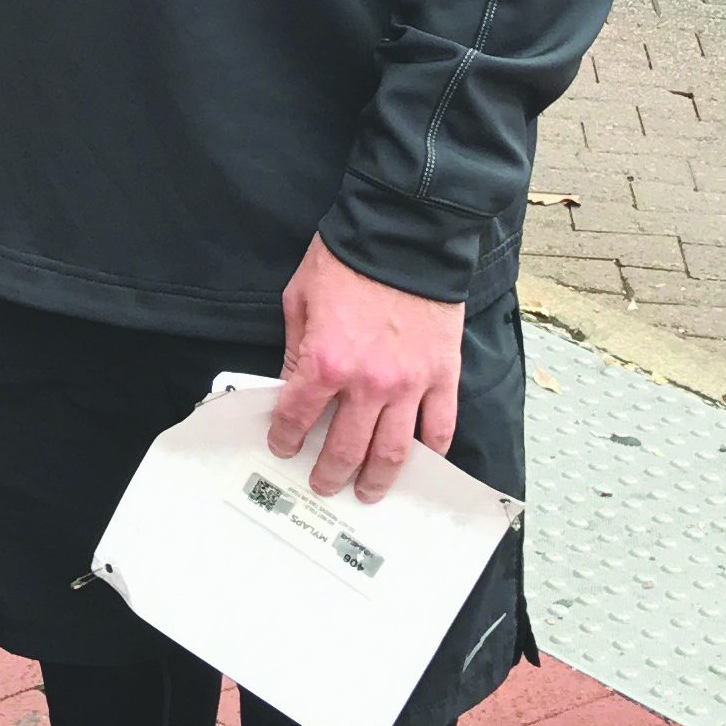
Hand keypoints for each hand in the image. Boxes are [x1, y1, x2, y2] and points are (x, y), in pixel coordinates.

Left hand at [265, 235, 463, 505]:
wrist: (402, 234)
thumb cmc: (345, 259)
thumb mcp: (300, 298)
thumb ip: (295, 347)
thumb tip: (292, 384)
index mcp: (325, 361)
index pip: (298, 415)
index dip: (286, 437)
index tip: (283, 448)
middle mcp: (367, 383)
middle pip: (346, 447)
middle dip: (330, 472)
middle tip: (323, 485)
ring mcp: (409, 384)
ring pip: (393, 451)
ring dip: (377, 478)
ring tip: (367, 492)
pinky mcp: (442, 376)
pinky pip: (439, 428)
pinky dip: (430, 453)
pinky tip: (420, 464)